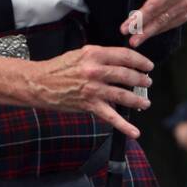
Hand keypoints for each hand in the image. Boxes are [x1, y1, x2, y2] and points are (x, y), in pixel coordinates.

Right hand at [25, 45, 152, 138]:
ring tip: (145, 102)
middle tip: (147, 83)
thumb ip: (100, 56)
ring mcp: (93, 89)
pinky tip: (135, 132)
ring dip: (138, 100)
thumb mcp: (80, 54)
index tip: (148, 65)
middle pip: (127, 75)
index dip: (140, 61)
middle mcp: (95, 71)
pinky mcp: (89, 105)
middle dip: (141, 80)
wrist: (39, 83)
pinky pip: (110, 117)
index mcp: (94, 54)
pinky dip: (124, 126)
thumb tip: (120, 61)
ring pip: (123, 95)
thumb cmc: (58, 68)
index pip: (125, 55)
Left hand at [120, 0, 186, 48]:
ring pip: (163, 24)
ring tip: (135, 41)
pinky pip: (168, 25)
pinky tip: (146, 34)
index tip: (126, 27)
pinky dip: (156, 30)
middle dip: (143, 31)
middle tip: (131, 41)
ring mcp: (185, 8)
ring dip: (148, 33)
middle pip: (159, 18)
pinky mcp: (185, 15)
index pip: (154, 5)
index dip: (140, 17)